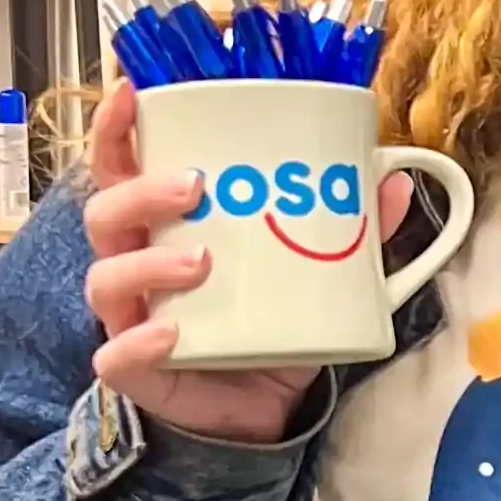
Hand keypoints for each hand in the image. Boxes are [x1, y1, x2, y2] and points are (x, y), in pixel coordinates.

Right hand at [81, 77, 410, 445]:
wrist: (264, 410)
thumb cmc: (272, 324)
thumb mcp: (318, 272)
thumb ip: (353, 230)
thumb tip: (394, 182)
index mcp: (165, 224)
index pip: (122, 165)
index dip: (116, 127)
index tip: (131, 90)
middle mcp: (137, 262)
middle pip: (106, 212)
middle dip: (142, 191)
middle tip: (195, 186)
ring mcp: (132, 317)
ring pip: (108, 278)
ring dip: (149, 262)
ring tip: (202, 262)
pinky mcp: (137, 371)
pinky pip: (118, 356)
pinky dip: (140, 343)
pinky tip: (171, 334)